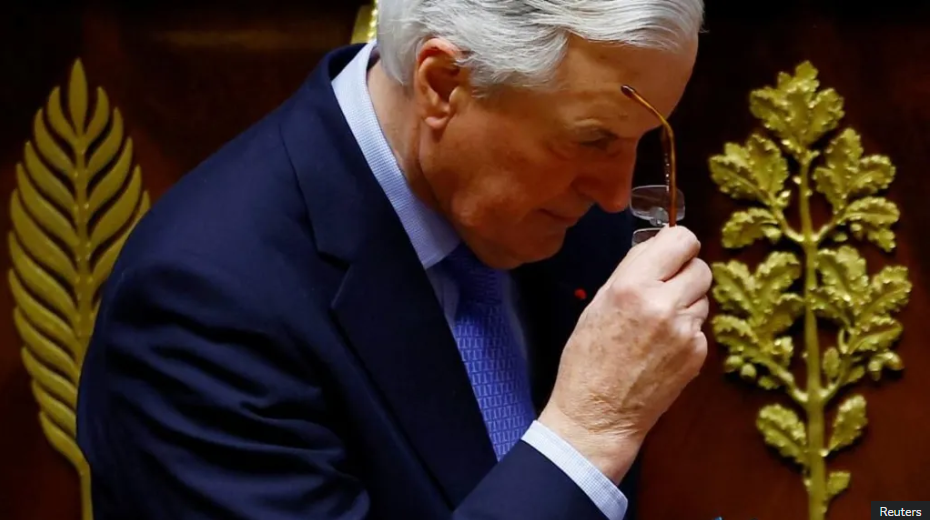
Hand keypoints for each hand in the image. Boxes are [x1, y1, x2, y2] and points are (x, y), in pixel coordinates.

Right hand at [538, 226, 711, 482]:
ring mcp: (686, 331)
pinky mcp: (698, 354)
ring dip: (687, 302)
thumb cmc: (587, 360)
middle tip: (665, 288)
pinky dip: (686, 331)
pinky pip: (700, 327)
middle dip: (685, 273)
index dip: (677, 244)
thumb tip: (656, 248)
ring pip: (703, 297)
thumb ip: (631, 272)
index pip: (682, 239)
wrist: (597, 414)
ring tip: (658, 322)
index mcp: (633, 285)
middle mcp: (664, 303)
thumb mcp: (597, 303)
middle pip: (701, 267)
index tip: (670, 252)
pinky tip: (662, 347)